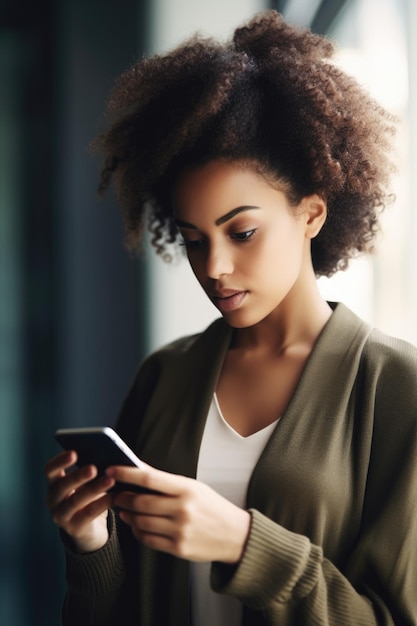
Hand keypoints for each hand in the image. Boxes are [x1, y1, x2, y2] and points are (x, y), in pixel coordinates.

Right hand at [45, 450, 115, 552]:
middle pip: (62, 486)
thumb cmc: (89, 497)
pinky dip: (101, 504)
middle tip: (93, 468)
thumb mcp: (86, 483)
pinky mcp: (74, 529)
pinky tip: (113, 496)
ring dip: (93, 489)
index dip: (59, 461)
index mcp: (54, 484)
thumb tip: (107, 454)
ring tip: (110, 480)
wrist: (91, 529)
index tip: (74, 453)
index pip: (50, 470)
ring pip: (75, 501)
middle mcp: (53, 500)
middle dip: (78, 476)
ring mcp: (61, 516)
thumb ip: (90, 470)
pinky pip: (88, 514)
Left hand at [107, 464, 250, 563]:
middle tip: (116, 494)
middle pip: (141, 502)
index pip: (150, 478)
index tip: (112, 469)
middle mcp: (182, 509)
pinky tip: (136, 525)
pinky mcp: (178, 548)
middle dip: (123, 497)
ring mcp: (180, 530)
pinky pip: (148, 539)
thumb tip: (138, 468)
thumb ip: (166, 481)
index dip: (127, 473)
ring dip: (128, 515)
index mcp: (187, 489)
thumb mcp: (194, 487)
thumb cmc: (212, 507)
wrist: (236, 535)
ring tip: (124, 510)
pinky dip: (137, 532)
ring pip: (141, 522)